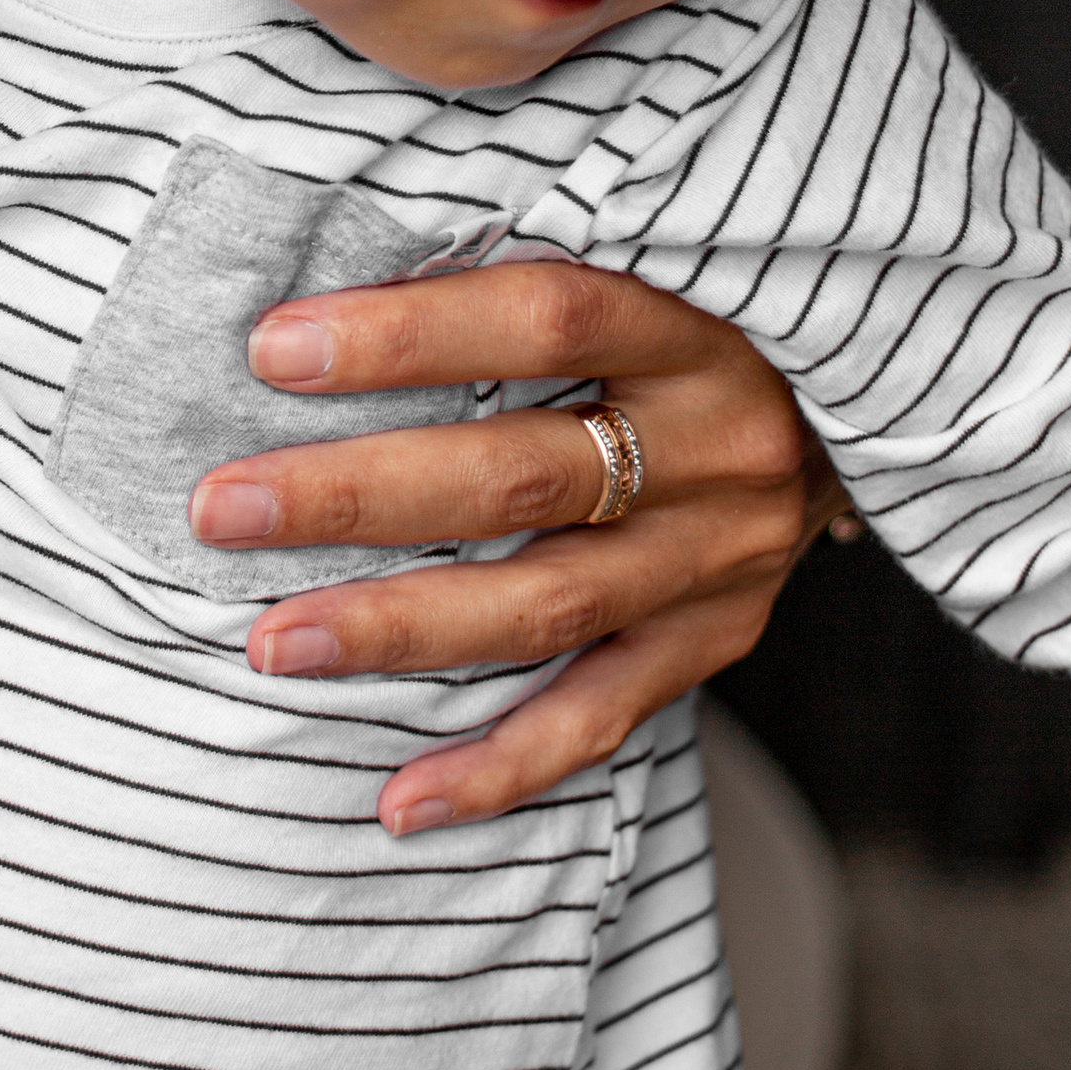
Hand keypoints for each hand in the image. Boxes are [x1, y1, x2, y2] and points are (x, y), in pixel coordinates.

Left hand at [187, 262, 834, 835]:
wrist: (848, 410)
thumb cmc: (687, 324)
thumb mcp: (646, 268)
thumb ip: (511, 283)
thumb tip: (318, 296)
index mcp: (693, 329)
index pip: (544, 317)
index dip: (408, 334)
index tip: (272, 347)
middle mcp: (717, 450)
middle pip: (521, 478)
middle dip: (358, 495)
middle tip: (223, 507)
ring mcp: (718, 561)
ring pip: (544, 607)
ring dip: (396, 631)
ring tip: (270, 644)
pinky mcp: (713, 644)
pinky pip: (600, 721)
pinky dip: (499, 768)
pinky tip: (399, 801)